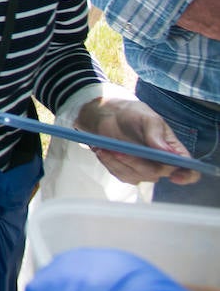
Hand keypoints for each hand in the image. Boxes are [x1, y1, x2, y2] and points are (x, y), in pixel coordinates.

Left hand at [77, 97, 200, 184]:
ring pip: (135, 176)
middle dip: (135, 162)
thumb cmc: (132, 113)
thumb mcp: (146, 117)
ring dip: (118, 163)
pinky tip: (102, 151)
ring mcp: (144, 169)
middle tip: (117, 150)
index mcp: (173, 150)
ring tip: (105, 148)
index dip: (186, 176)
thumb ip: (156, 134)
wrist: (108, 114)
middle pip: (155, 173)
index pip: (188, 169)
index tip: (174, 176)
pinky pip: (120, 175)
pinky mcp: (127, 171)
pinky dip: (110, 164)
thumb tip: (168, 153)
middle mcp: (161, 164)